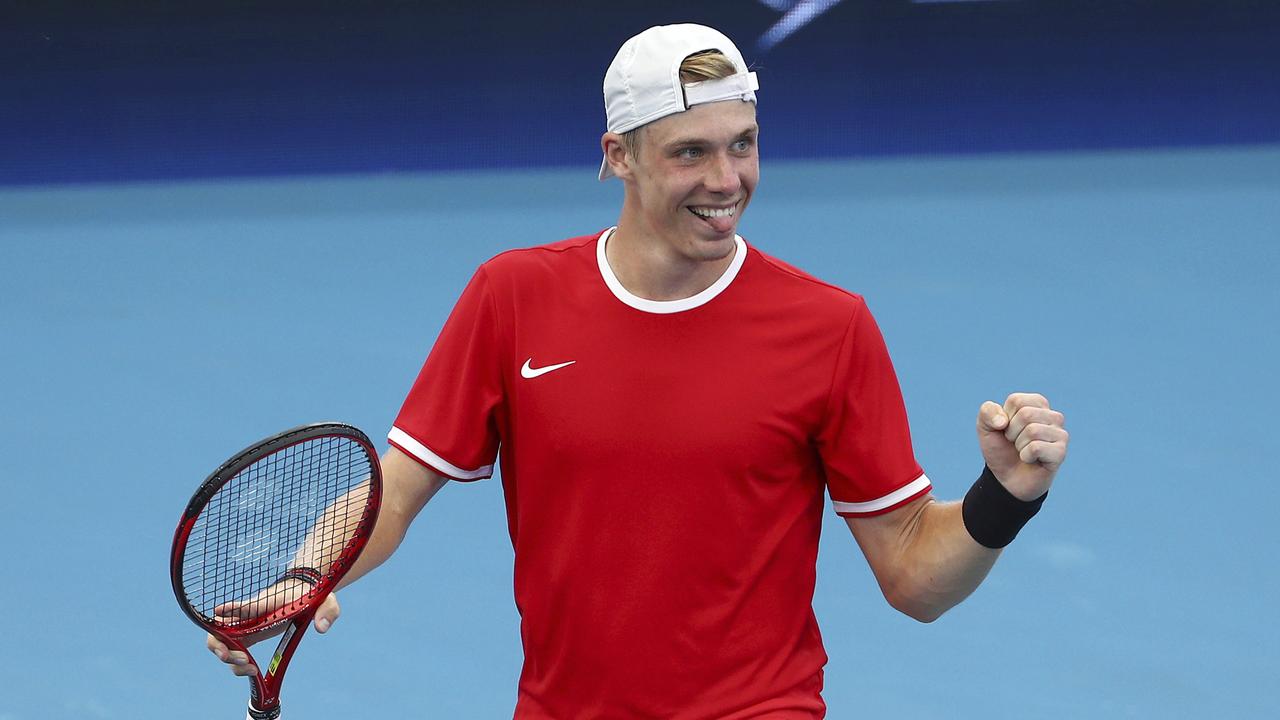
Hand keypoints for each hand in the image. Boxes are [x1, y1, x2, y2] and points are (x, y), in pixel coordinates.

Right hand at [205, 583, 340, 676]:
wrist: (301, 590)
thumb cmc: (309, 594)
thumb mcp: (325, 600)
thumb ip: (327, 611)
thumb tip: (321, 628)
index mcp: (267, 603)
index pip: (247, 606)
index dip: (232, 609)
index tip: (220, 611)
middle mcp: (249, 615)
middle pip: (219, 630)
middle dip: (222, 648)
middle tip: (244, 660)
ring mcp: (245, 626)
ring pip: (221, 644)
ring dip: (230, 660)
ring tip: (251, 669)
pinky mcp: (249, 635)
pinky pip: (232, 651)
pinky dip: (236, 664)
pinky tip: (252, 670)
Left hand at [977, 392, 1068, 500]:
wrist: (1006, 478)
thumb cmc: (1000, 449)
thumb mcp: (985, 427)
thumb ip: (987, 412)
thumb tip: (1003, 421)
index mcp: (1037, 403)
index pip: (1017, 400)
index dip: (1004, 418)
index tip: (1007, 429)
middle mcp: (1053, 416)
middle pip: (1026, 414)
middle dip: (1011, 432)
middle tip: (1014, 443)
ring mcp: (1060, 434)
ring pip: (1033, 431)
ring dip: (1019, 445)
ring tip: (1023, 451)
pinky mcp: (1061, 452)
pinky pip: (1036, 448)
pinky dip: (1026, 456)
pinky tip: (1031, 460)